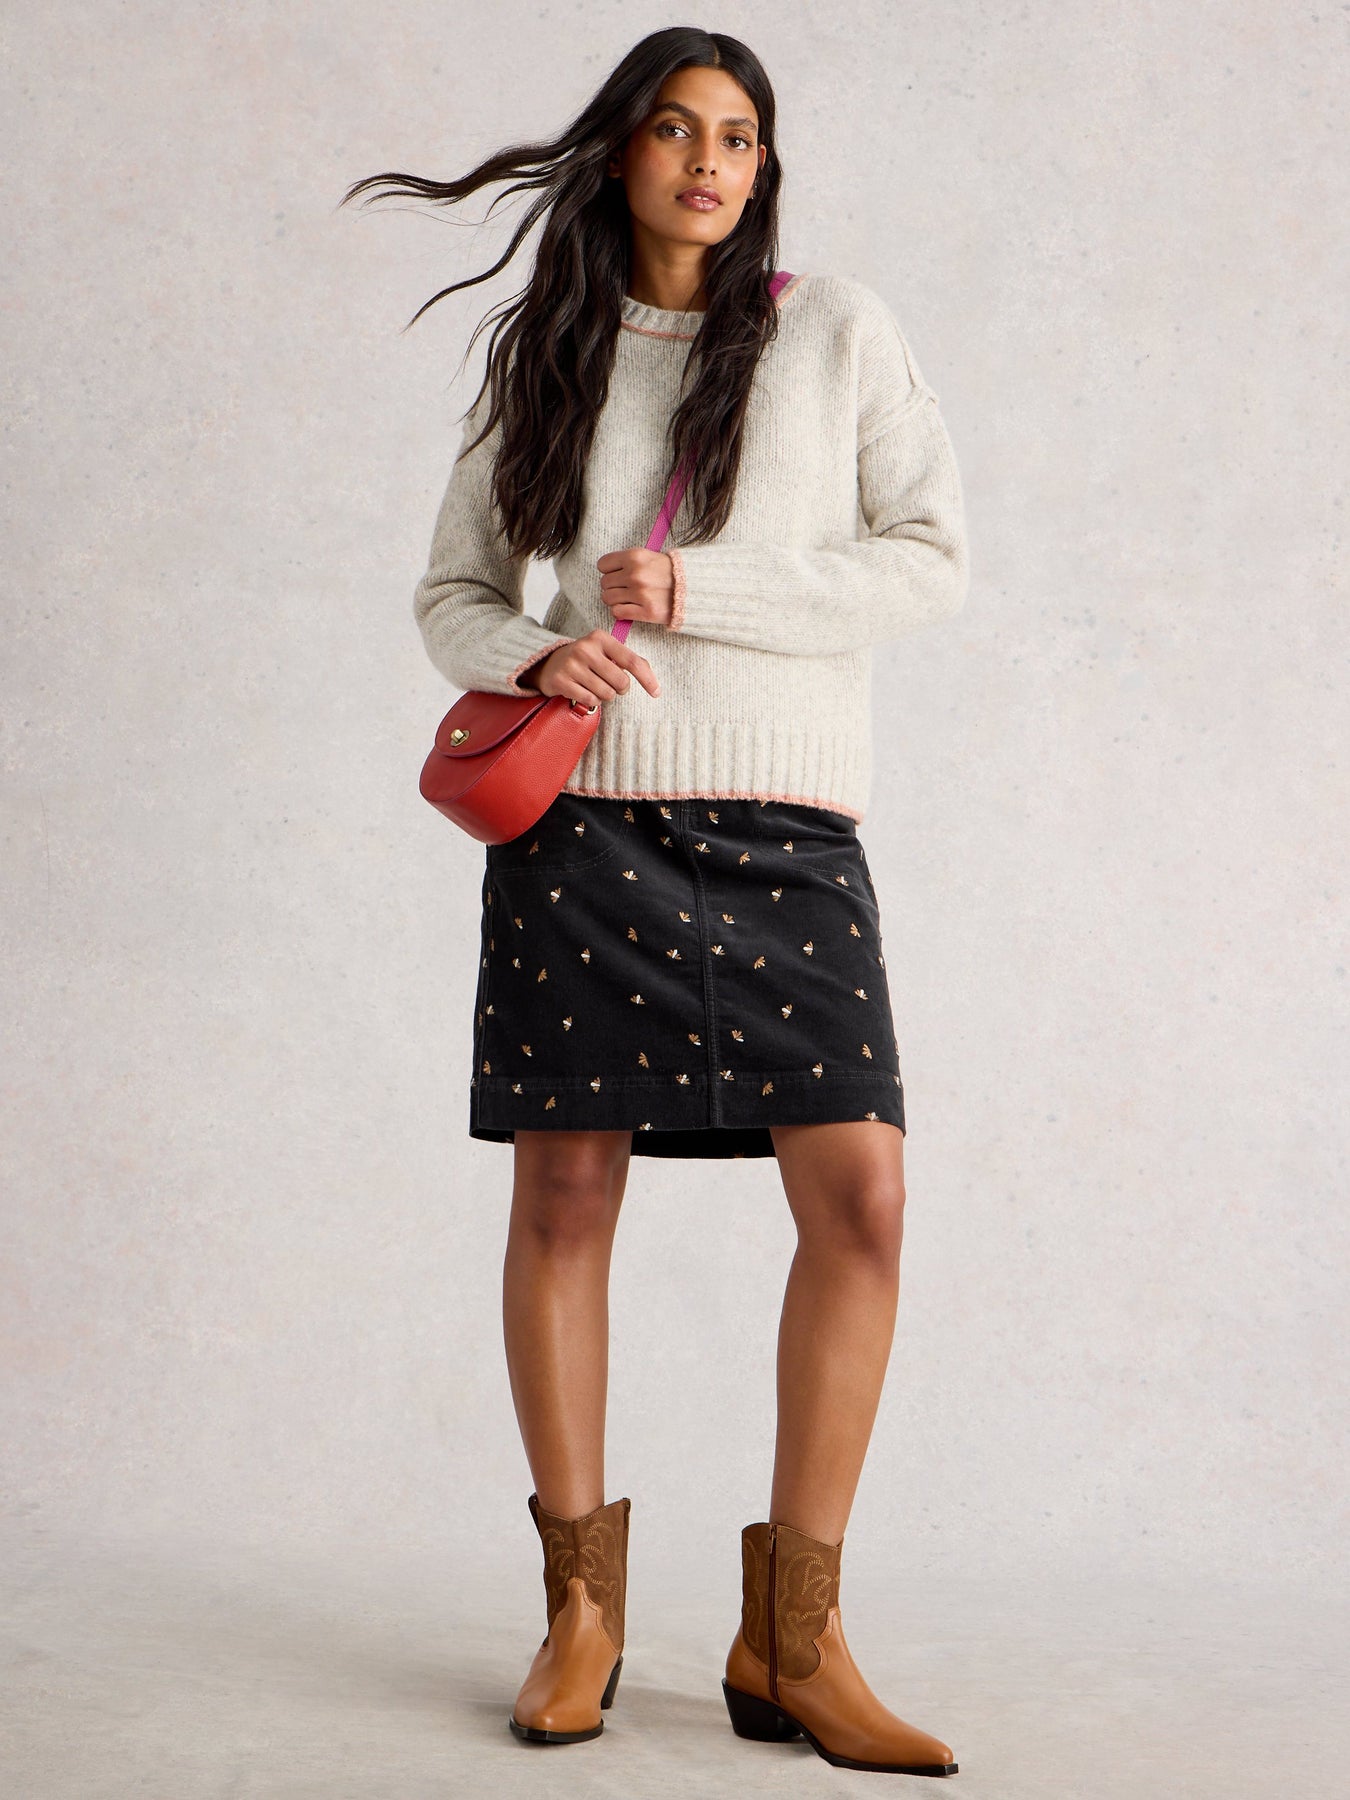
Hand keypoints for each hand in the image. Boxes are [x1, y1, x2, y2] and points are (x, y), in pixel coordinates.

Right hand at [520, 628, 660, 705]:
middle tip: (610, 683)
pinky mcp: (561, 681)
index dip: (647, 679)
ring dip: (604, 695)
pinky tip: (583, 690)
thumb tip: (651, 678)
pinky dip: (591, 700)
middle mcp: (585, 648)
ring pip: (606, 694)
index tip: (656, 692)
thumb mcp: (605, 652)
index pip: (631, 661)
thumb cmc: (585, 659)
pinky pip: (590, 700)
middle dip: (620, 688)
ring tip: (593, 685)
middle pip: (621, 682)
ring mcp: (572, 665)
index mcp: (600, 638)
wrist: (548, 663)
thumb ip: (628, 660)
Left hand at [595, 547, 676, 627]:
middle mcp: (635, 574)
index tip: (617, 575)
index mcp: (635, 556)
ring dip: (615, 600)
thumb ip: (628, 561)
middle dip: (612, 586)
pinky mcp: (647, 611)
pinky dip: (621, 612)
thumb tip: (607, 571)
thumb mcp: (649, 556)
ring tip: (627, 599)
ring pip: (608, 598)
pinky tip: (630, 609)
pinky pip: (618, 612)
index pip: (603, 564)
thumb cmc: (669, 572)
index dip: (608, 571)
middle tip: (624, 589)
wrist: (693, 588)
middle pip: (604, 583)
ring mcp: (640, 593)